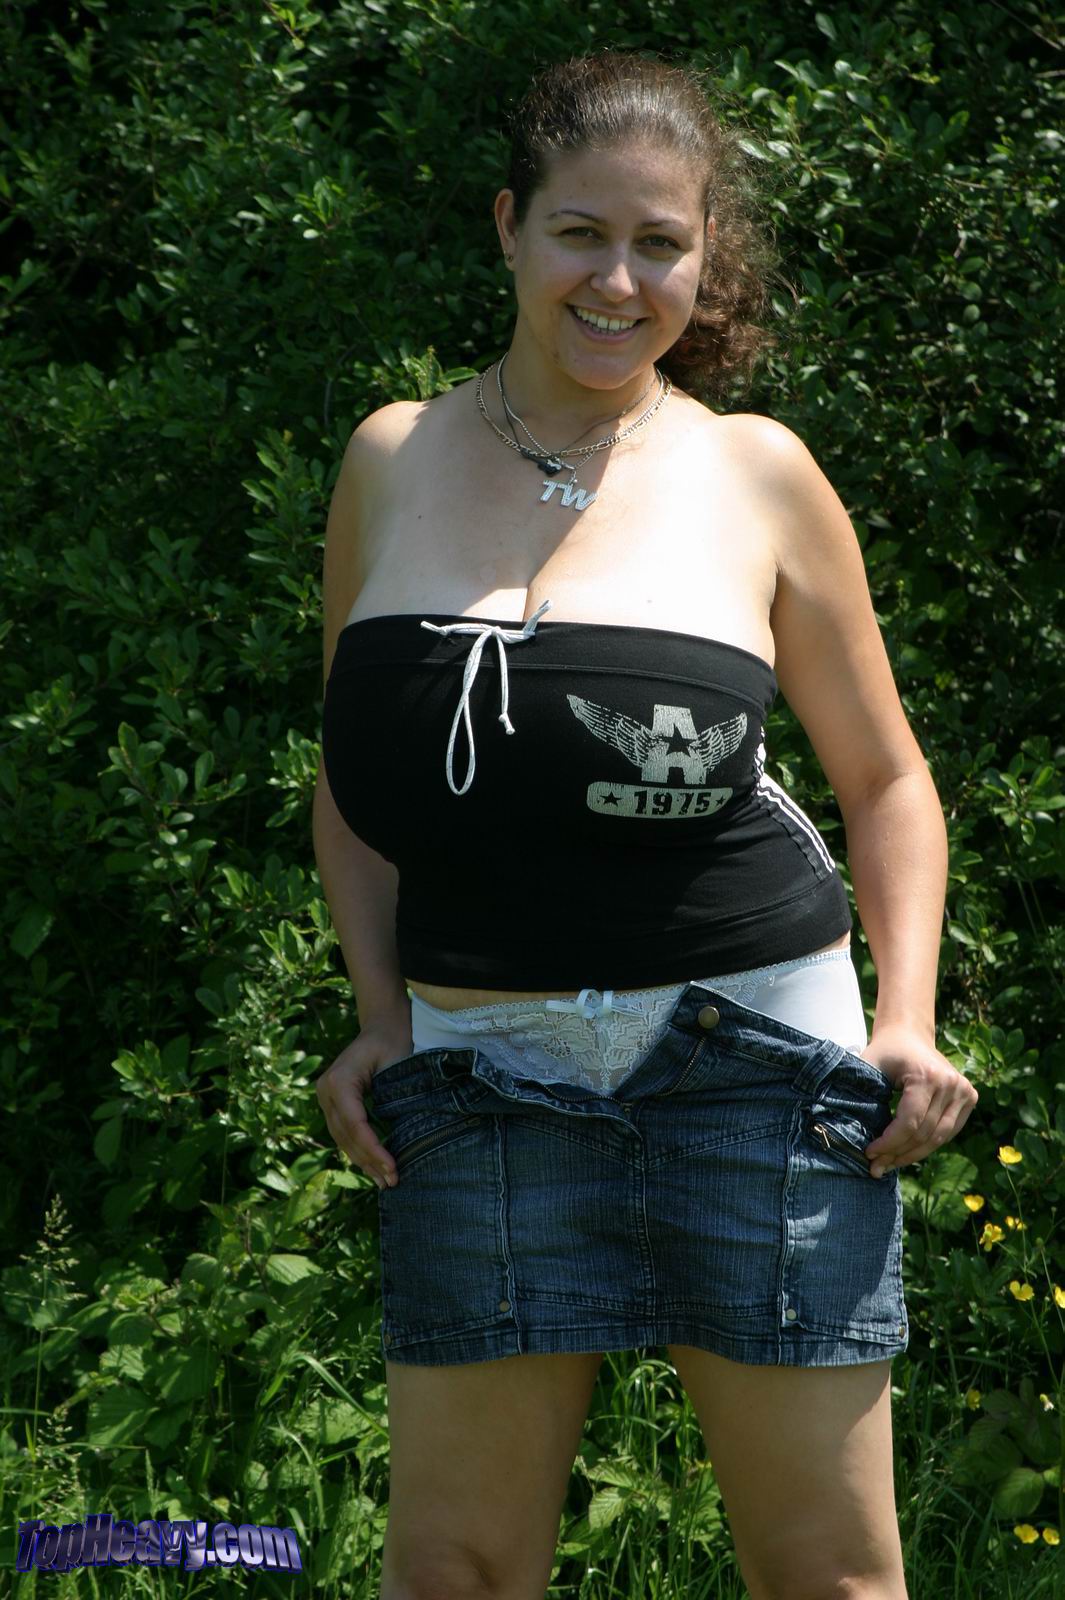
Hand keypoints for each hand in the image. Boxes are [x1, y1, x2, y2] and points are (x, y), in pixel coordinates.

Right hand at [315, 1015, 412, 1189]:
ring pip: (342, 1138)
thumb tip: (401, 1140)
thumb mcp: (397, 1067)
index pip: (355, 1125)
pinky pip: (343, 1132)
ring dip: (363, 1161)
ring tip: (384, 1181)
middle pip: (346, 1135)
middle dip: (369, 1161)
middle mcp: (325, 1090)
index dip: (373, 1150)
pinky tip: (373, 1167)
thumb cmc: (394, 1042)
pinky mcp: (332, 1102)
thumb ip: (394, 1100)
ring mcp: (325, 1097)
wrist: (383, 1026)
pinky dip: (358, 1150)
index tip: (393, 1168)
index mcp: (339, 1081)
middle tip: (392, 1182)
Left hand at [856, 1022, 978, 1178]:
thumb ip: (862, 1096)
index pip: (910, 1122)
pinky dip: (927, 1145)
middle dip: (898, 1153)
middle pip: (925, 1133)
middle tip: (876, 1167)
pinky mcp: (970, 1097)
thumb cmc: (884, 1052)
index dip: (889, 1143)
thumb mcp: (869, 1067)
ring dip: (912, 1155)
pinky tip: (906, 1153)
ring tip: (888, 1165)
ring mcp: (964, 1090)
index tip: (869, 1153)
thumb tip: (852, 1136)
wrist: (909, 1035)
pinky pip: (948, 1132)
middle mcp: (951, 1083)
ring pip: (939, 1138)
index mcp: (928, 1075)